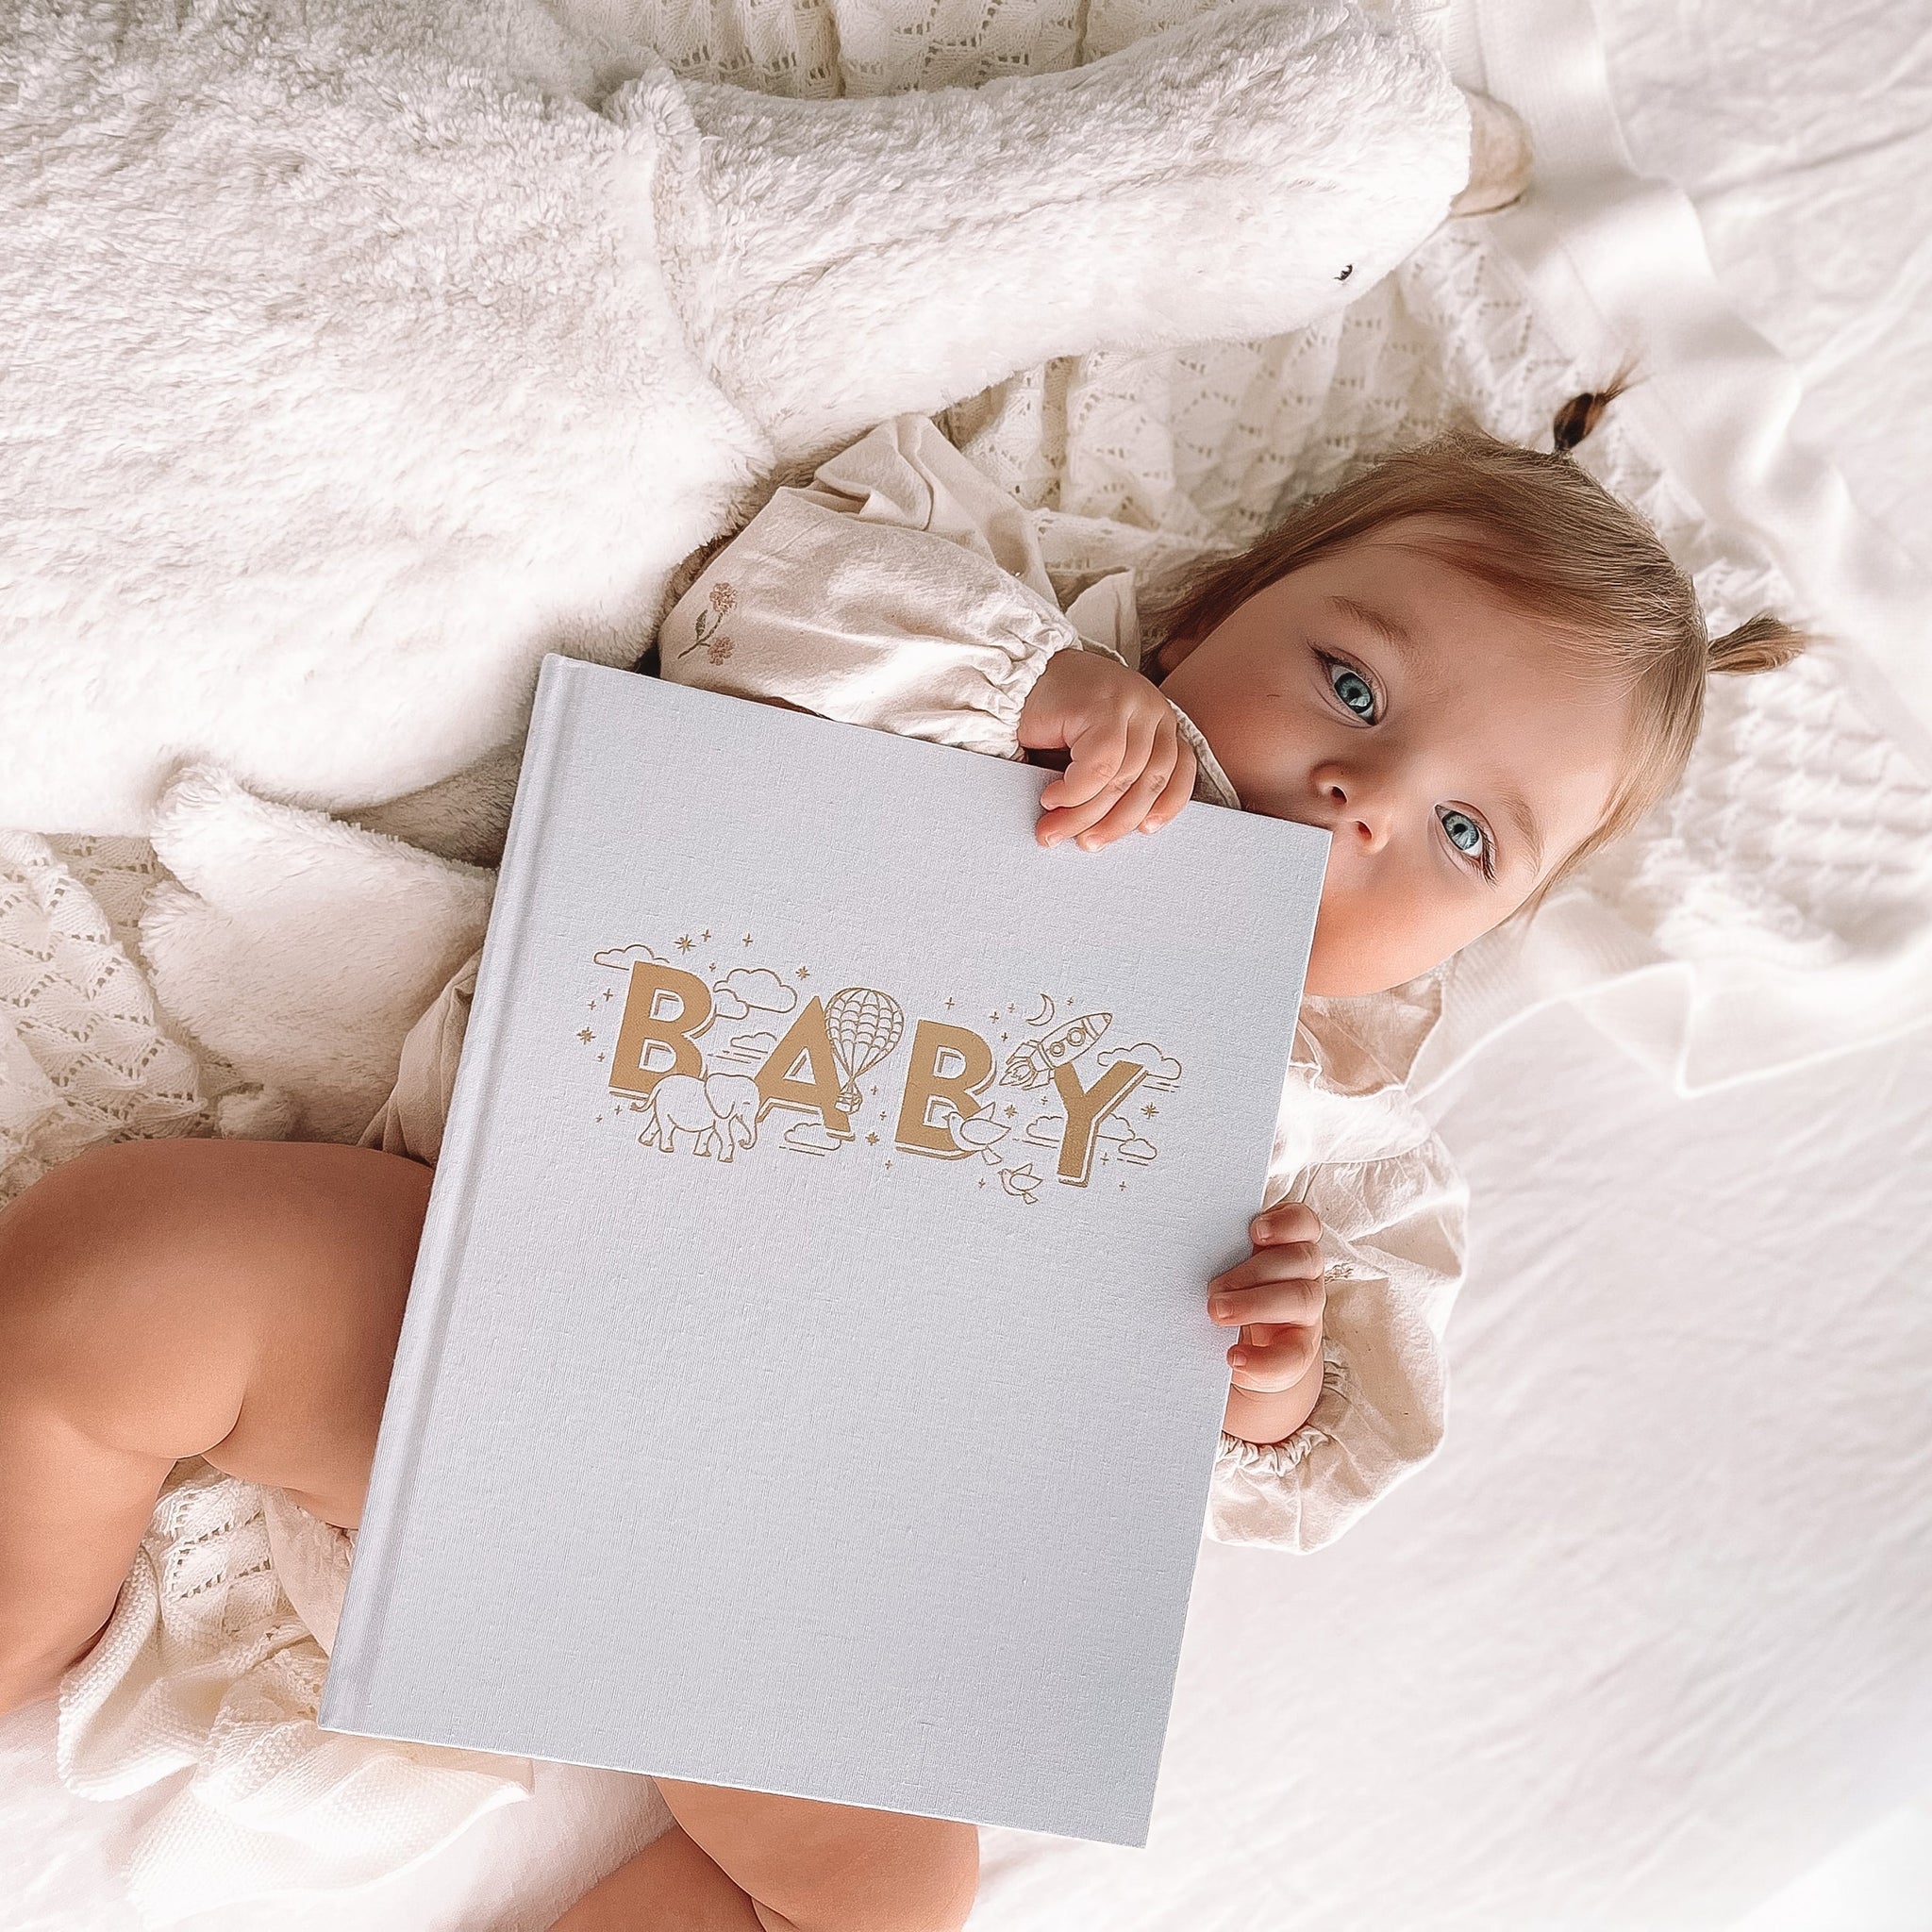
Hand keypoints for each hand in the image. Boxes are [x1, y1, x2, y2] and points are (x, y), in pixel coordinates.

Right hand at [1017, 648, 1196, 848]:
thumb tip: (1108, 831)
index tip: (1145, 831)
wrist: (1020, 678)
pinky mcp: (1105, 706)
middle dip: (1115, 822)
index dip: (1166, 806)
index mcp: (1160, 722)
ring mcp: (1132, 703)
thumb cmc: (1057, 719)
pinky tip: (1051, 799)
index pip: (1179, 770)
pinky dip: (1074, 792)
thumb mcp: (1098, 752)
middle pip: (1149, 781)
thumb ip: (1116, 780)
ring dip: (1085, 813)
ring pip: (1121, 778)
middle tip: (1086, 844)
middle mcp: (1153, 709)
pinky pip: (1099, 766)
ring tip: (1054, 829)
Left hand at [1207, 1198, 1326, 1392]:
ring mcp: (1306, 1312)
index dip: (1287, 1223)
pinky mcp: (1301, 1349)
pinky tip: (1234, 1357)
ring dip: (1256, 1305)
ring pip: (1302, 1299)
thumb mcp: (1222, 1268)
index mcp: (1285, 1245)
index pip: (1304, 1223)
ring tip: (1216, 1313)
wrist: (1241, 1347)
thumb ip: (1213, 1254)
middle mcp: (1303, 1275)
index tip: (1255, 1231)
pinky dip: (1264, 1360)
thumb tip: (1171, 1246)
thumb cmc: (1225, 1293)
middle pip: (1302, 1260)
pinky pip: (1294, 1356)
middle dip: (1254, 1271)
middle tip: (1213, 1288)